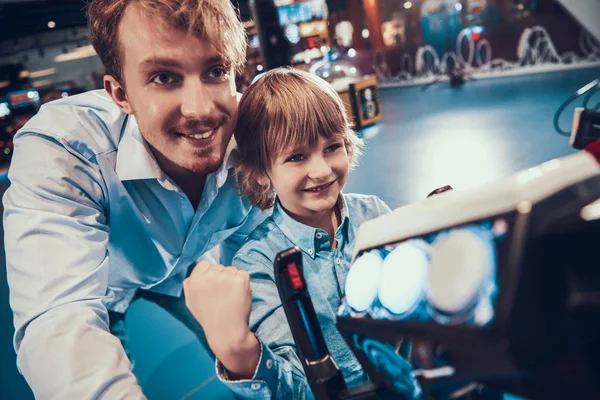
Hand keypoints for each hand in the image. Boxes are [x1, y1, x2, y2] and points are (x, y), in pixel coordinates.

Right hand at [183, 260, 258, 376]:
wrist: (226, 331)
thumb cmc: (208, 318)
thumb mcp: (190, 302)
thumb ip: (190, 285)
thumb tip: (195, 274)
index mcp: (194, 280)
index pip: (204, 264)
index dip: (209, 273)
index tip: (212, 285)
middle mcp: (209, 276)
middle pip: (218, 266)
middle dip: (221, 277)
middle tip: (222, 294)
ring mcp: (226, 277)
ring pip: (231, 269)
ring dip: (232, 279)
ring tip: (230, 297)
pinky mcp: (240, 280)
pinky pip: (242, 274)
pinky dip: (243, 283)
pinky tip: (238, 296)